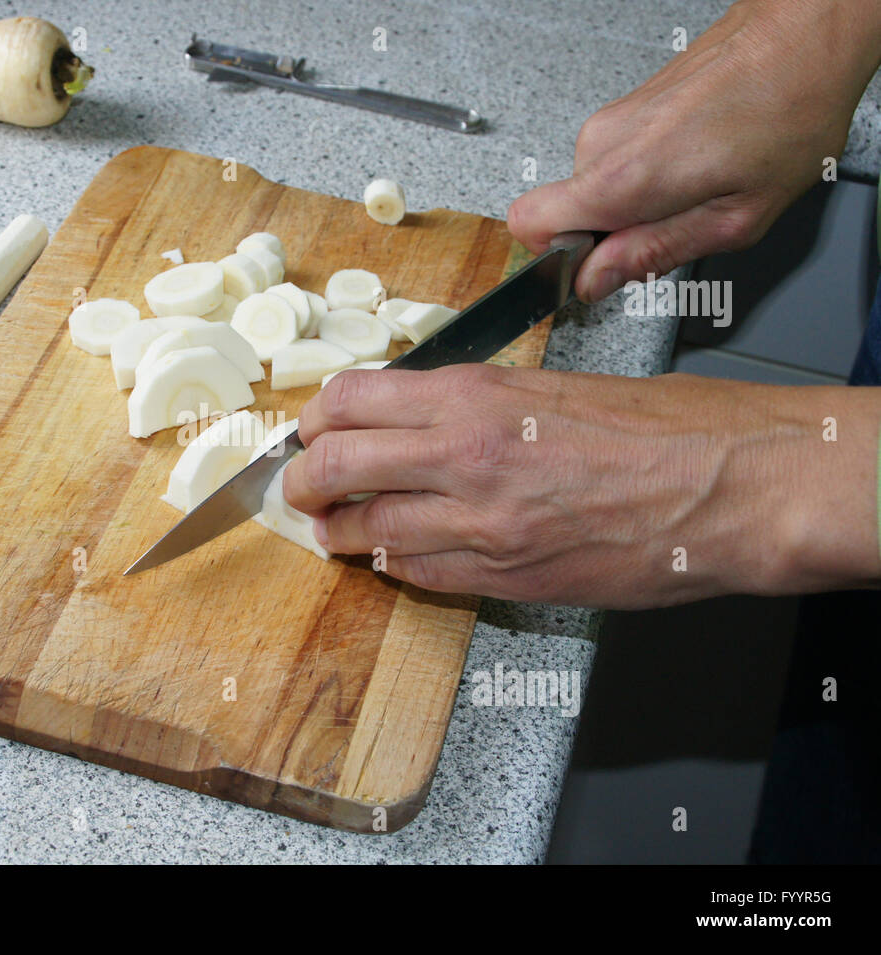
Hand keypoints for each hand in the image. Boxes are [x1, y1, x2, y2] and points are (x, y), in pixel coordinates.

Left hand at [283, 366, 880, 608]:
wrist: (730, 487)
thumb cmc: (663, 428)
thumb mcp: (550, 386)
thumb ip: (472, 404)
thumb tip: (416, 419)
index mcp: (474, 394)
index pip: (349, 400)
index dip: (315, 419)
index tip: (311, 430)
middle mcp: (462, 456)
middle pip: (334, 466)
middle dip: (303, 481)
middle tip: (299, 488)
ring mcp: (478, 524)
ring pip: (366, 531)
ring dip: (340, 532)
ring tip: (336, 529)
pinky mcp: (503, 578)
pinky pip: (417, 576)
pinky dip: (394, 566)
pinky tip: (393, 556)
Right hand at [507, 0, 880, 301]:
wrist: (805, 35)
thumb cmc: (787, 112)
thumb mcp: (735, 217)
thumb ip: (654, 253)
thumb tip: (595, 280)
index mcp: (622, 179)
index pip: (527, 225)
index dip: (558, 257)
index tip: (601, 265)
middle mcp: (602, 144)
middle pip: (568, 214)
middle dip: (615, 233)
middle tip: (681, 221)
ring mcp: (611, 120)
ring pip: (595, 189)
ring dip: (638, 202)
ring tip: (701, 185)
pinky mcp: (625, 107)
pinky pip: (614, 162)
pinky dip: (649, 173)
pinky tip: (699, 159)